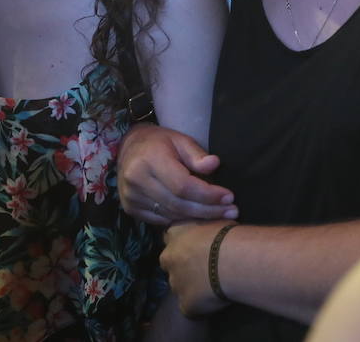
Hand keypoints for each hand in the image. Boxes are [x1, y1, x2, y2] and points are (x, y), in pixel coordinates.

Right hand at [117, 123, 236, 224]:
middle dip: (208, 210)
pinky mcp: (130, 208)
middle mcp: (137, 181)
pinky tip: (199, 218)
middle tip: (232, 211)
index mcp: (150, 160)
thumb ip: (197, 155)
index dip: (208, 195)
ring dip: (198, 218)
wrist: (128, 147)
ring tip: (222, 215)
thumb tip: (215, 164)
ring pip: (171, 215)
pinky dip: (181, 219)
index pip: (183, 186)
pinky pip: (161, 220)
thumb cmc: (159, 142)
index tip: (229, 197)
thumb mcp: (180, 140)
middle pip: (178, 204)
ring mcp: (131, 197)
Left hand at [162, 220, 235, 316]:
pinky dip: (200, 305)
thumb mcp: (216, 219)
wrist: (233, 261)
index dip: (184, 242)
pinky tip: (215, 299)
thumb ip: (206, 225)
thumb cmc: (227, 235)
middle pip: (170, 263)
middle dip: (182, 265)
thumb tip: (213, 224)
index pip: (171, 236)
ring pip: (179, 286)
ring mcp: (175, 283)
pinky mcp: (185, 304)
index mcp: (175, 233)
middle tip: (204, 265)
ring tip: (213, 283)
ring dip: (191, 285)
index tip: (197, 244)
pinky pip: (190, 306)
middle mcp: (168, 258)